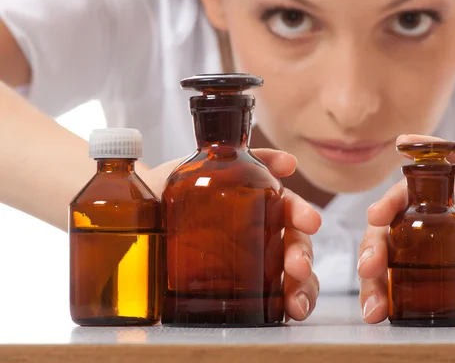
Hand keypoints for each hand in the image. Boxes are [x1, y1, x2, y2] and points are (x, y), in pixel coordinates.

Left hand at [143, 149, 321, 321]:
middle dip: (302, 254)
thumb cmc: (167, 191)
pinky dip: (295, 302)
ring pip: (294, 272)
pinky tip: (292, 311)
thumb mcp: (198, 166)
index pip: (288, 207)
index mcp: (256, 203)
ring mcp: (256, 261)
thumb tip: (289, 162)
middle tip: (297, 267)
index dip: (302, 214)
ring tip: (296, 303)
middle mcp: (262, 232)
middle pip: (295, 242)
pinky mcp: (247, 287)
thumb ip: (237, 155)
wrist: (132, 218)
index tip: (310, 221)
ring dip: (304, 285)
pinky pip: (279, 296)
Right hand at [357, 134, 454, 323]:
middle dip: (372, 255)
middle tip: (369, 271)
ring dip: (375, 288)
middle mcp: (418, 223)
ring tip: (373, 310)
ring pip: (388, 266)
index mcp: (426, 197)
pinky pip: (403, 287)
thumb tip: (407, 138)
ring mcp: (423, 250)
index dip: (384, 208)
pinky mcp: (431, 274)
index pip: (396, 201)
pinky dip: (389, 300)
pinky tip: (383, 314)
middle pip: (385, 238)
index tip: (376, 218)